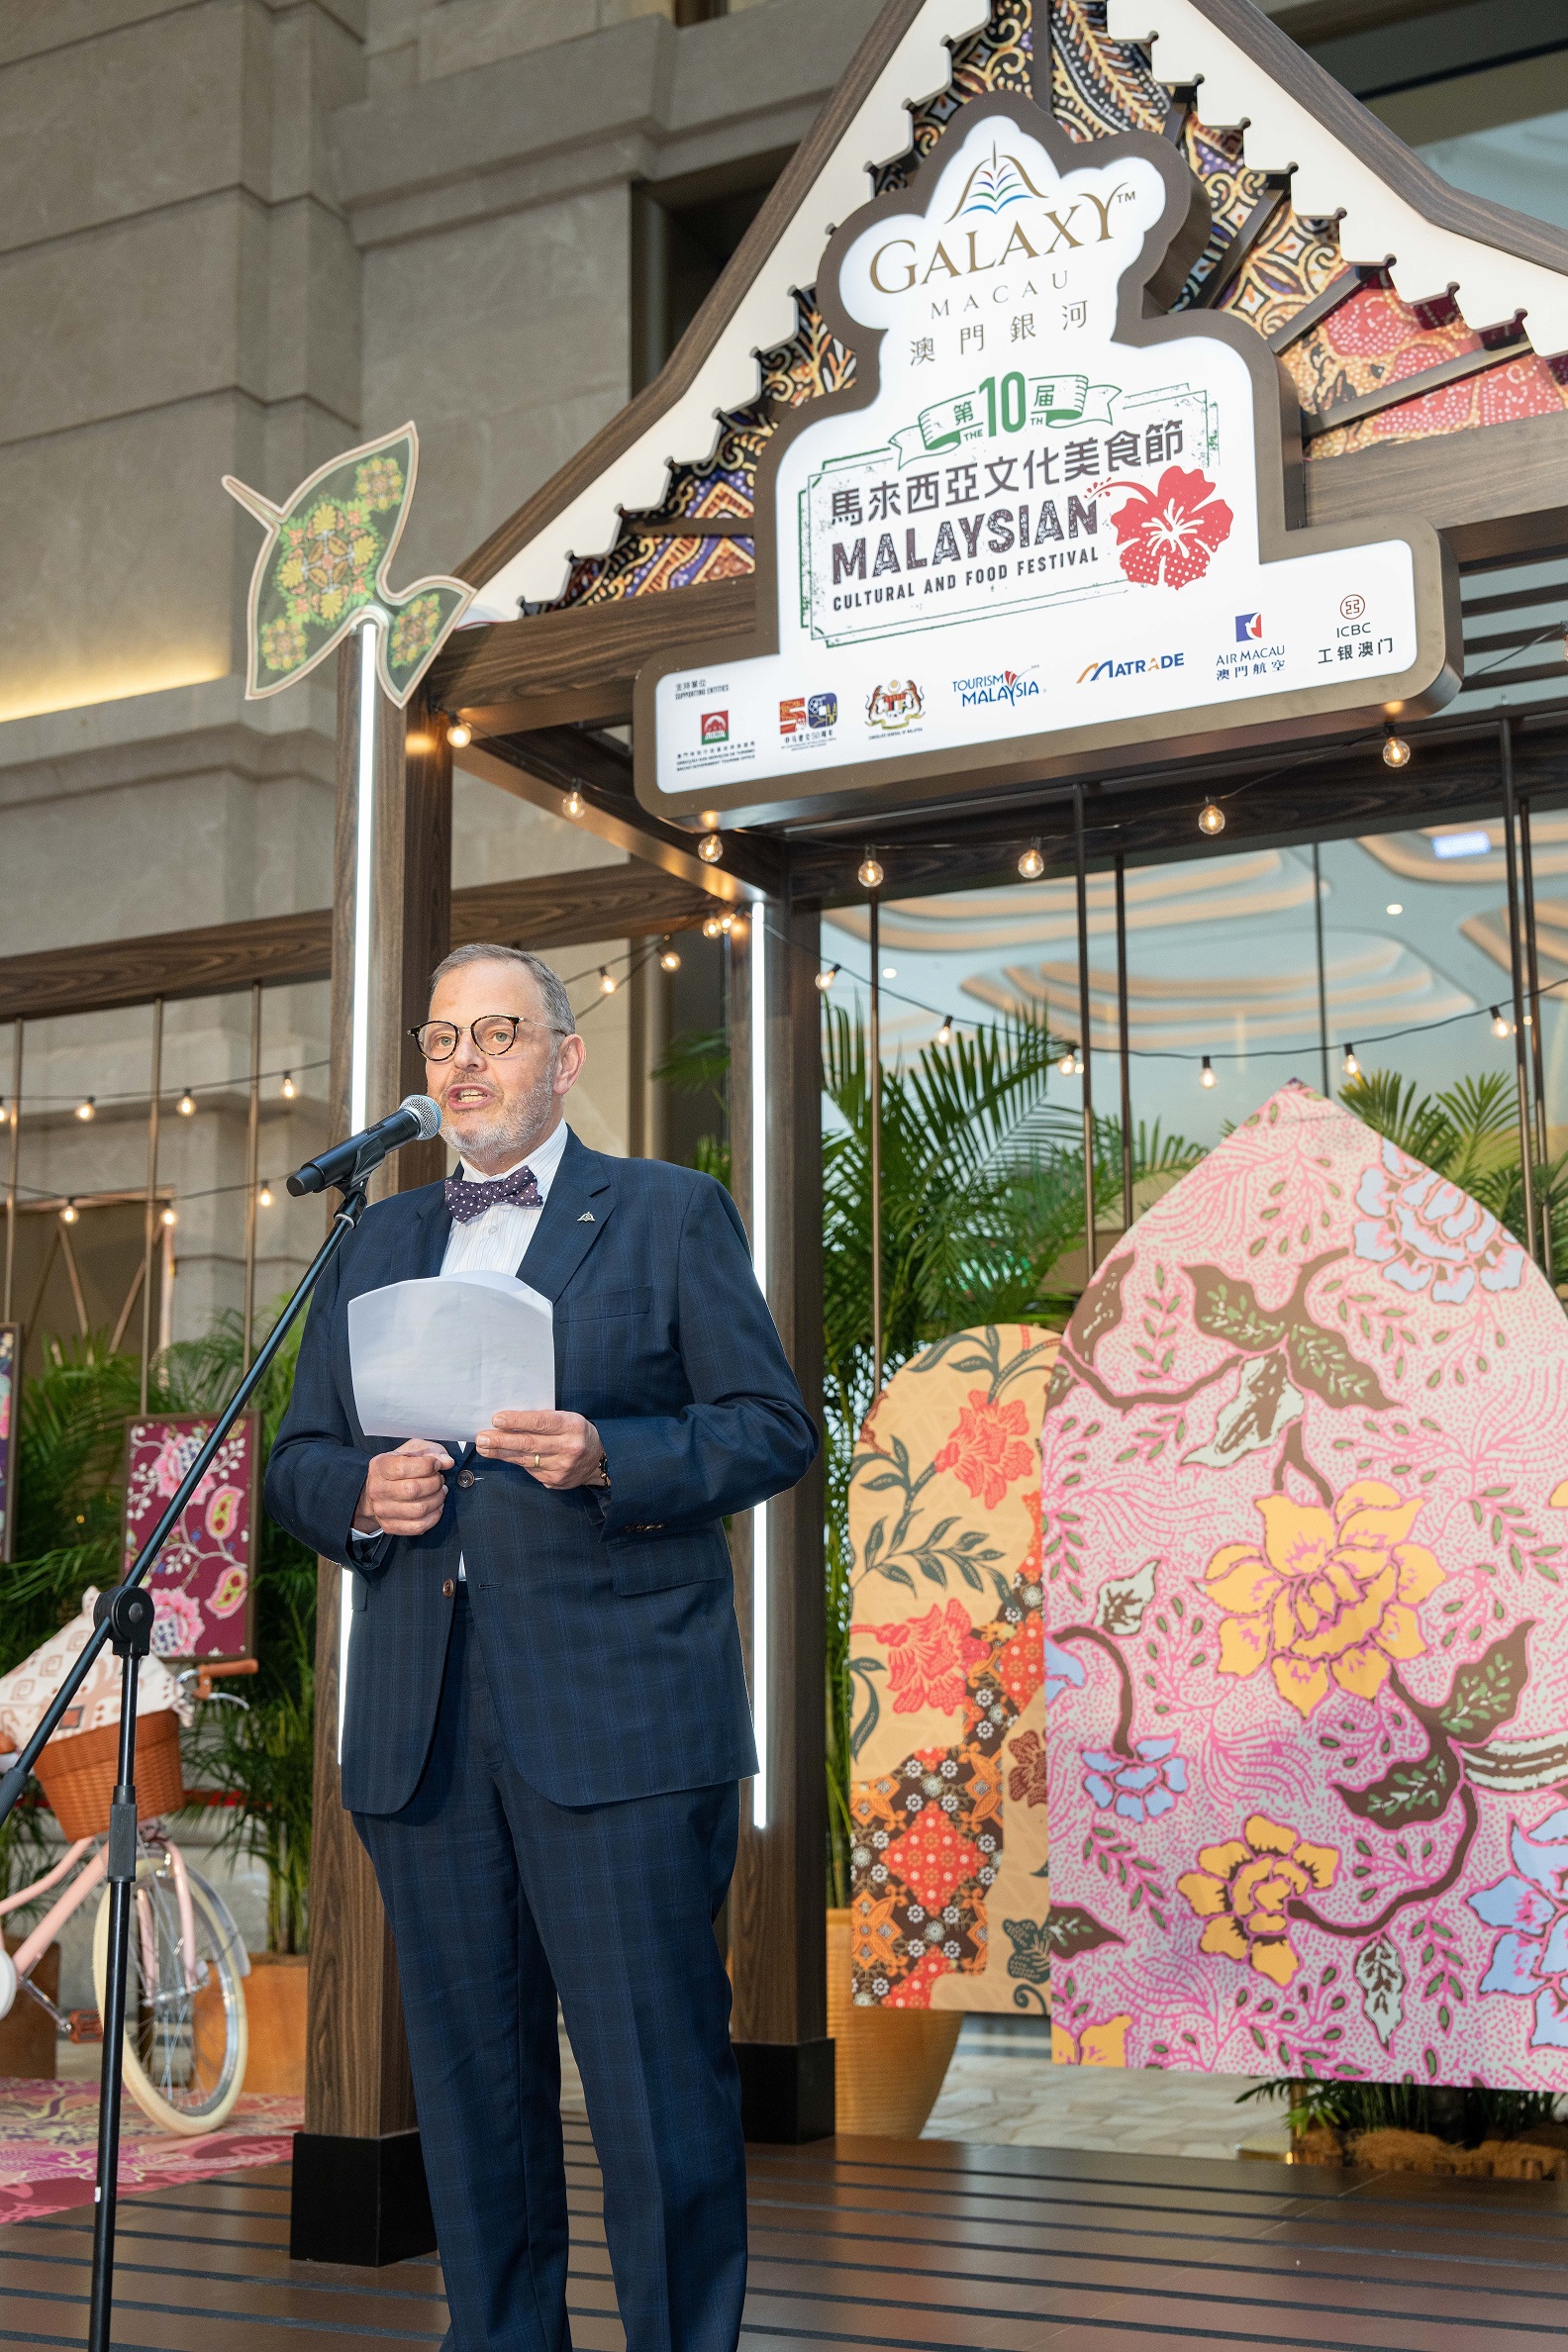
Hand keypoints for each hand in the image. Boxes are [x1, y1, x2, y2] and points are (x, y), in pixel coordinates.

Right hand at [355, 1439, 452, 1536]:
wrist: (379, 1489)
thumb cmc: (399, 1467)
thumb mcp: (413, 1450)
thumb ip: (432, 1451)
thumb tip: (448, 1462)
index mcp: (380, 1466)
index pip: (403, 1468)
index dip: (427, 1466)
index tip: (436, 1465)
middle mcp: (377, 1489)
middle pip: (413, 1490)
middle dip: (435, 1484)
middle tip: (439, 1480)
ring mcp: (382, 1510)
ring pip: (418, 1510)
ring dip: (437, 1500)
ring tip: (439, 1492)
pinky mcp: (390, 1526)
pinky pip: (418, 1527)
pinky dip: (433, 1517)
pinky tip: (436, 1507)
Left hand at [477, 1409, 606, 1489]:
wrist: (600, 1459)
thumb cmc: (577, 1432)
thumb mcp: (567, 1418)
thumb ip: (543, 1419)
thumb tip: (508, 1421)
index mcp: (572, 1426)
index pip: (540, 1423)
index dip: (517, 1421)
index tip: (496, 1419)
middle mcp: (568, 1448)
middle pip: (529, 1444)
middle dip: (501, 1441)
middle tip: (481, 1438)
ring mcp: (561, 1468)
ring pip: (525, 1460)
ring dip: (501, 1453)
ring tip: (484, 1447)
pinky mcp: (555, 1481)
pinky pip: (530, 1471)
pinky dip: (516, 1462)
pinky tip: (504, 1456)